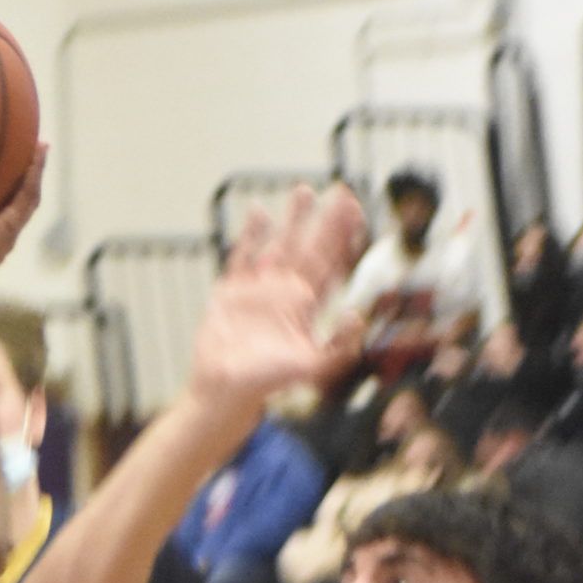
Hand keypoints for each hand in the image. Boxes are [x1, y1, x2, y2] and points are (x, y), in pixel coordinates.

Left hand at [0, 145, 47, 292]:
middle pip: (7, 206)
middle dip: (12, 183)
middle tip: (17, 159)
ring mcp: (2, 234)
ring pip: (25, 198)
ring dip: (32, 172)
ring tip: (39, 146)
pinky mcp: (7, 228)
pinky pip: (28, 195)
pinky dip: (35, 171)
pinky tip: (40, 148)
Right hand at [189, 185, 367, 416]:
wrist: (225, 391)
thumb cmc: (268, 383)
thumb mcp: (313, 368)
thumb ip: (340, 346)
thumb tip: (357, 314)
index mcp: (307, 304)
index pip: (333, 263)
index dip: (346, 237)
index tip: (356, 211)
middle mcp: (286, 291)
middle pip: (312, 246)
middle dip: (327, 220)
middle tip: (342, 191)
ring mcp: (259, 287)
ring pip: (281, 244)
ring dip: (293, 219)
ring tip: (304, 191)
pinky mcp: (232, 290)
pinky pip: (242, 255)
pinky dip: (250, 234)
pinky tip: (258, 211)